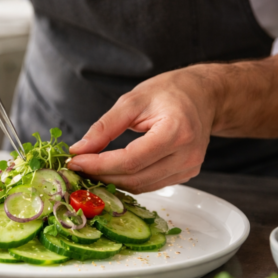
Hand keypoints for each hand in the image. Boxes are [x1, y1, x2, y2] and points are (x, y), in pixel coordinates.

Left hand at [67, 67, 220, 193]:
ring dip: (113, 181)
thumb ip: (104, 127)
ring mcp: (189, 168)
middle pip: (135, 178)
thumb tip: (79, 149)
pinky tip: (112, 170)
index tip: (75, 161)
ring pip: (141, 186)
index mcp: (176, 132)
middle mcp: (187, 156)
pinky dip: (128, 180)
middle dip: (102, 175)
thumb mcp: (132, 100)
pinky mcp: (186, 174)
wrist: (203, 96)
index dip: (99, 165)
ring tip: (91, 168)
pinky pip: (150, 184)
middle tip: (78, 166)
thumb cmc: (170, 92)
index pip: (130, 160)